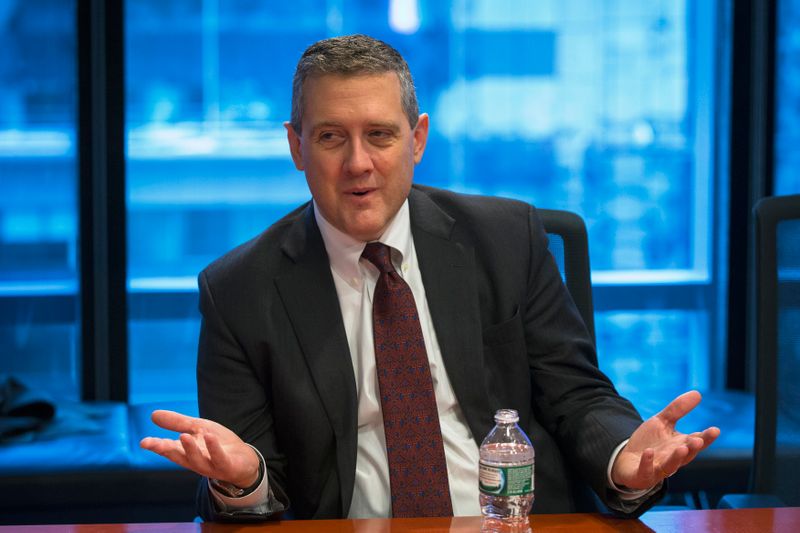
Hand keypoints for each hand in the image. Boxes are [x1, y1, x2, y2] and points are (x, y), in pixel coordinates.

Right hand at [140, 410, 259, 487]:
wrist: (244, 460)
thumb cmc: (217, 444)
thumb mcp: (198, 428)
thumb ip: (178, 423)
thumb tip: (153, 414)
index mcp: (187, 452)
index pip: (169, 449)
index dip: (156, 446)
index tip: (144, 442)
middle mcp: (196, 461)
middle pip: (179, 456)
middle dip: (167, 450)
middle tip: (155, 443)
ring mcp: (211, 465)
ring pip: (198, 460)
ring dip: (190, 449)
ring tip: (184, 436)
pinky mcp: (227, 466)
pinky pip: (220, 458)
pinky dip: (214, 449)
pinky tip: (209, 436)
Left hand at [611, 390, 719, 489]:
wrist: (627, 461)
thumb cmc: (650, 442)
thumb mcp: (662, 422)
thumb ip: (677, 409)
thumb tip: (698, 393)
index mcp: (680, 446)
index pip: (696, 441)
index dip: (706, 437)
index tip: (715, 430)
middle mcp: (673, 459)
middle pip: (686, 455)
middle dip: (693, 448)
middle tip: (699, 440)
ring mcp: (659, 468)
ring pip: (670, 465)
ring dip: (676, 458)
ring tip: (682, 448)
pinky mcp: (643, 474)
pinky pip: (646, 470)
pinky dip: (648, 462)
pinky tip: (649, 452)